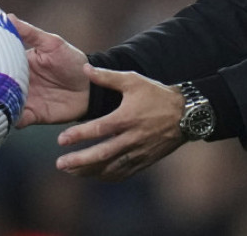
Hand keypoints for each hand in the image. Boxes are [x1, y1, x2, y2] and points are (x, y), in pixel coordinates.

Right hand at [9, 15, 90, 127]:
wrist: (91, 87)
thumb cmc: (72, 61)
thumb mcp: (51, 43)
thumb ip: (30, 33)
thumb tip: (8, 16)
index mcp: (20, 63)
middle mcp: (18, 82)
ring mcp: (24, 99)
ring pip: (3, 103)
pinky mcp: (33, 115)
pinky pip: (18, 119)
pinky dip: (11, 120)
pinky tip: (7, 118)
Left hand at [55, 64, 185, 181]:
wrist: (186, 114)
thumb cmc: (156, 94)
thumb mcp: (133, 80)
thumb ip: (107, 76)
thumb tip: (84, 69)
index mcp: (127, 117)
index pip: (99, 129)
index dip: (79, 135)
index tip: (60, 140)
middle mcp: (132, 138)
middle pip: (102, 154)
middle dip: (80, 161)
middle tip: (60, 164)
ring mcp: (139, 152)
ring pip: (111, 167)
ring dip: (89, 171)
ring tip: (71, 172)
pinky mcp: (145, 161)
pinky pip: (123, 172)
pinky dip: (107, 176)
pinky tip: (94, 175)